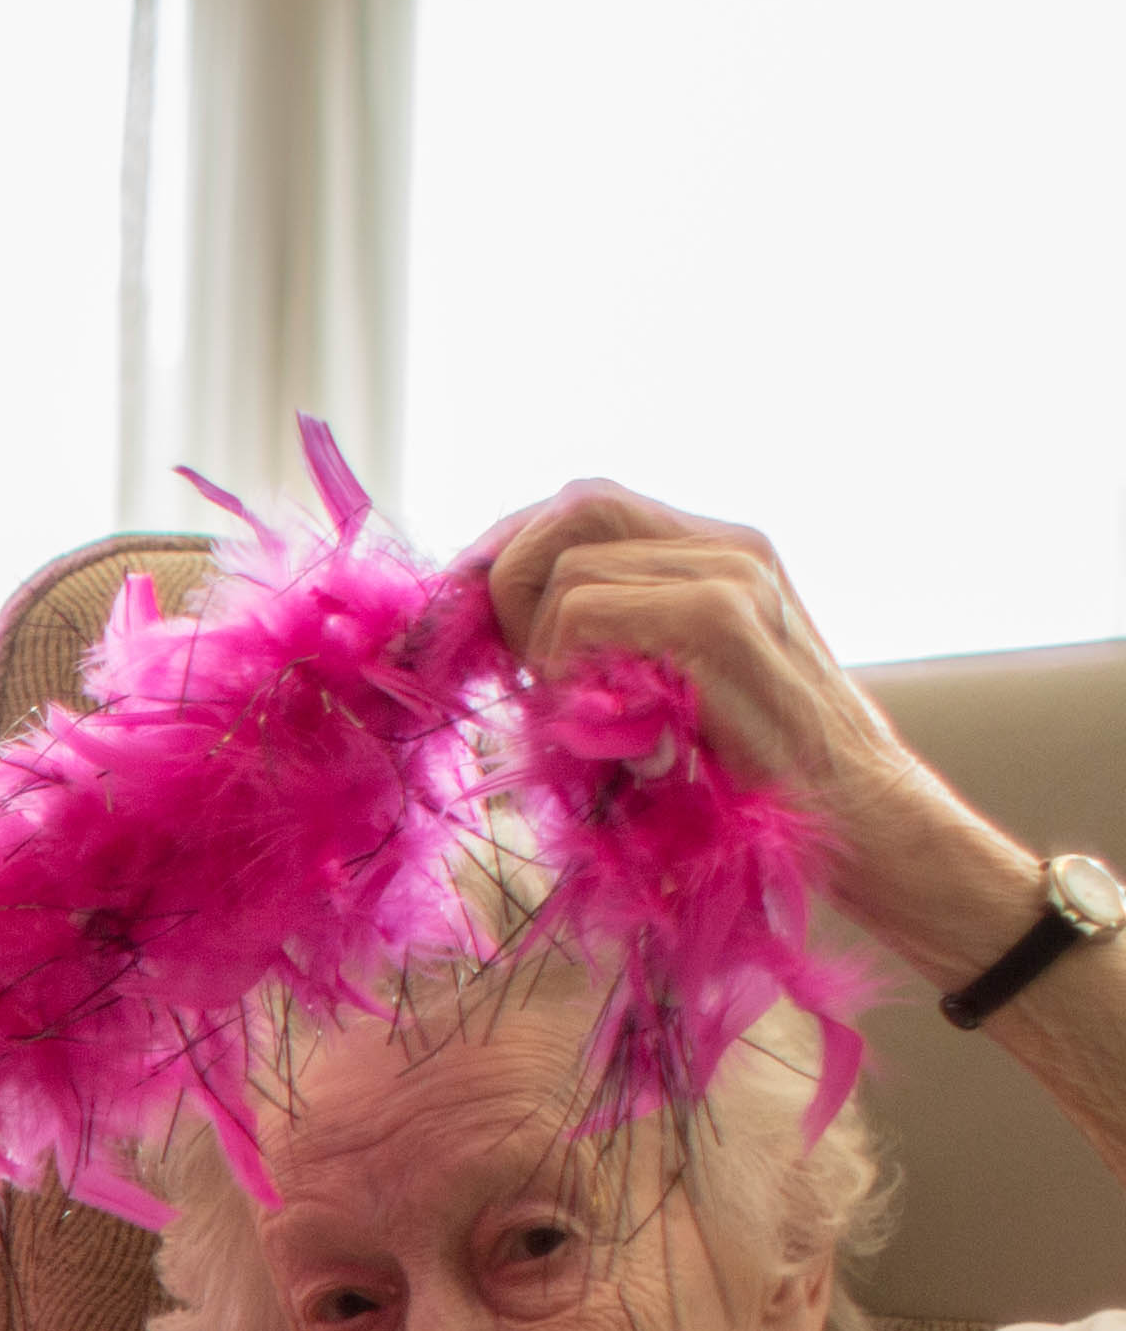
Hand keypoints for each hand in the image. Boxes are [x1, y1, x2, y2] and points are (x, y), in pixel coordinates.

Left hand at [470, 480, 1028, 982]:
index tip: (472, 620)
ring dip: (541, 647)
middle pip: (573, 507)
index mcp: (717, 554)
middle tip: (505, 664)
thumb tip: (494, 626)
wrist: (857, 822)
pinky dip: (564, 669)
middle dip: (509, 579)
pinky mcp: (723, 619)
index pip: (584, 507)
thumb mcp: (667, 690)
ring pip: (567, 569)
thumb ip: (609, 641)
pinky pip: (584, 612)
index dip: (512, 551)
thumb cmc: (750, 779)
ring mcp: (733, 574)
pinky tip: (603, 722)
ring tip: (580, 713)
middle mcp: (729, 546)